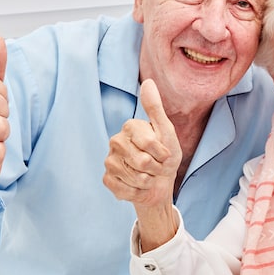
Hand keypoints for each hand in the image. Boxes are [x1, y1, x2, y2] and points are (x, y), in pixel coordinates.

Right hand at [103, 78, 181, 209]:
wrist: (160, 183)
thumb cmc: (165, 156)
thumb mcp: (167, 131)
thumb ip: (155, 108)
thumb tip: (148, 82)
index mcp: (130, 127)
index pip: (150, 143)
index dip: (164, 154)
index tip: (165, 154)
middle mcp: (115, 141)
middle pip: (142, 162)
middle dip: (156, 169)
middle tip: (156, 167)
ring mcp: (109, 161)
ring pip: (135, 178)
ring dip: (148, 182)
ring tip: (148, 176)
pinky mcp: (107, 179)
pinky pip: (125, 190)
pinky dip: (138, 192)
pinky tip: (138, 186)